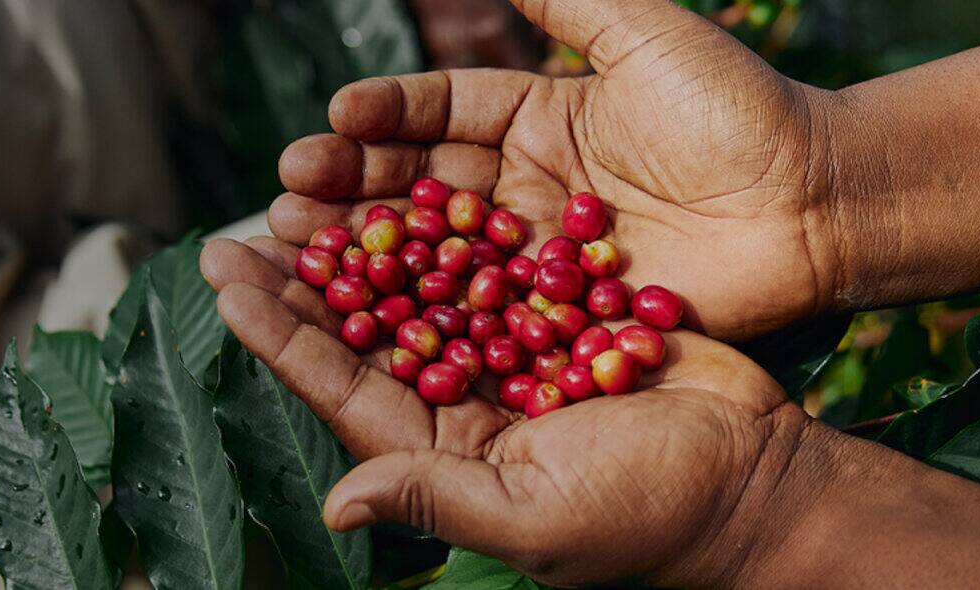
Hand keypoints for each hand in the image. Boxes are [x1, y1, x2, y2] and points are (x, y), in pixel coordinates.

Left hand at [200, 235, 811, 586]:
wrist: (752, 474)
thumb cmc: (649, 515)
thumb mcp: (535, 519)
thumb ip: (437, 500)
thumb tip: (338, 508)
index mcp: (446, 453)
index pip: (344, 390)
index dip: (283, 337)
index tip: (228, 280)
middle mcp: (466, 402)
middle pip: (370, 332)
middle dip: (308, 281)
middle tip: (251, 222)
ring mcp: (512, 356)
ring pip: (423, 290)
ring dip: (370, 244)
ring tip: (316, 193)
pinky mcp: (558, 318)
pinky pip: (492, 266)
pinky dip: (453, 228)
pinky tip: (414, 186)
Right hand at [274, 0, 843, 340]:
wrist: (813, 202)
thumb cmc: (736, 110)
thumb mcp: (643, 31)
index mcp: (541, 114)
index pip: (443, 112)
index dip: (386, 115)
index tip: (332, 120)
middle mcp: (530, 184)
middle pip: (425, 184)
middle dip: (355, 186)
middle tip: (288, 195)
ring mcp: (542, 254)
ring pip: (442, 250)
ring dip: (373, 250)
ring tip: (301, 245)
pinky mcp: (564, 312)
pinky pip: (488, 309)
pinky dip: (433, 311)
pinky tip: (374, 313)